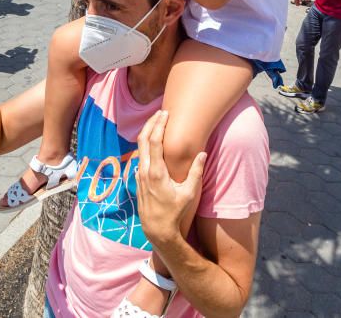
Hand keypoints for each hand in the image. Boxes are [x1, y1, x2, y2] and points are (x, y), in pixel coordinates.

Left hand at [136, 111, 205, 246]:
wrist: (157, 229)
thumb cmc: (175, 212)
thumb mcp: (189, 193)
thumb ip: (196, 172)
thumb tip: (202, 153)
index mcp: (156, 172)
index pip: (154, 141)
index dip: (159, 125)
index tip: (166, 114)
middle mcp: (144, 171)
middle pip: (142, 139)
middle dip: (151, 123)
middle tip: (161, 112)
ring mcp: (139, 175)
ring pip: (139, 147)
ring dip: (147, 132)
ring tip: (157, 122)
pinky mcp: (138, 179)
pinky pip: (140, 156)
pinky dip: (146, 144)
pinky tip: (154, 141)